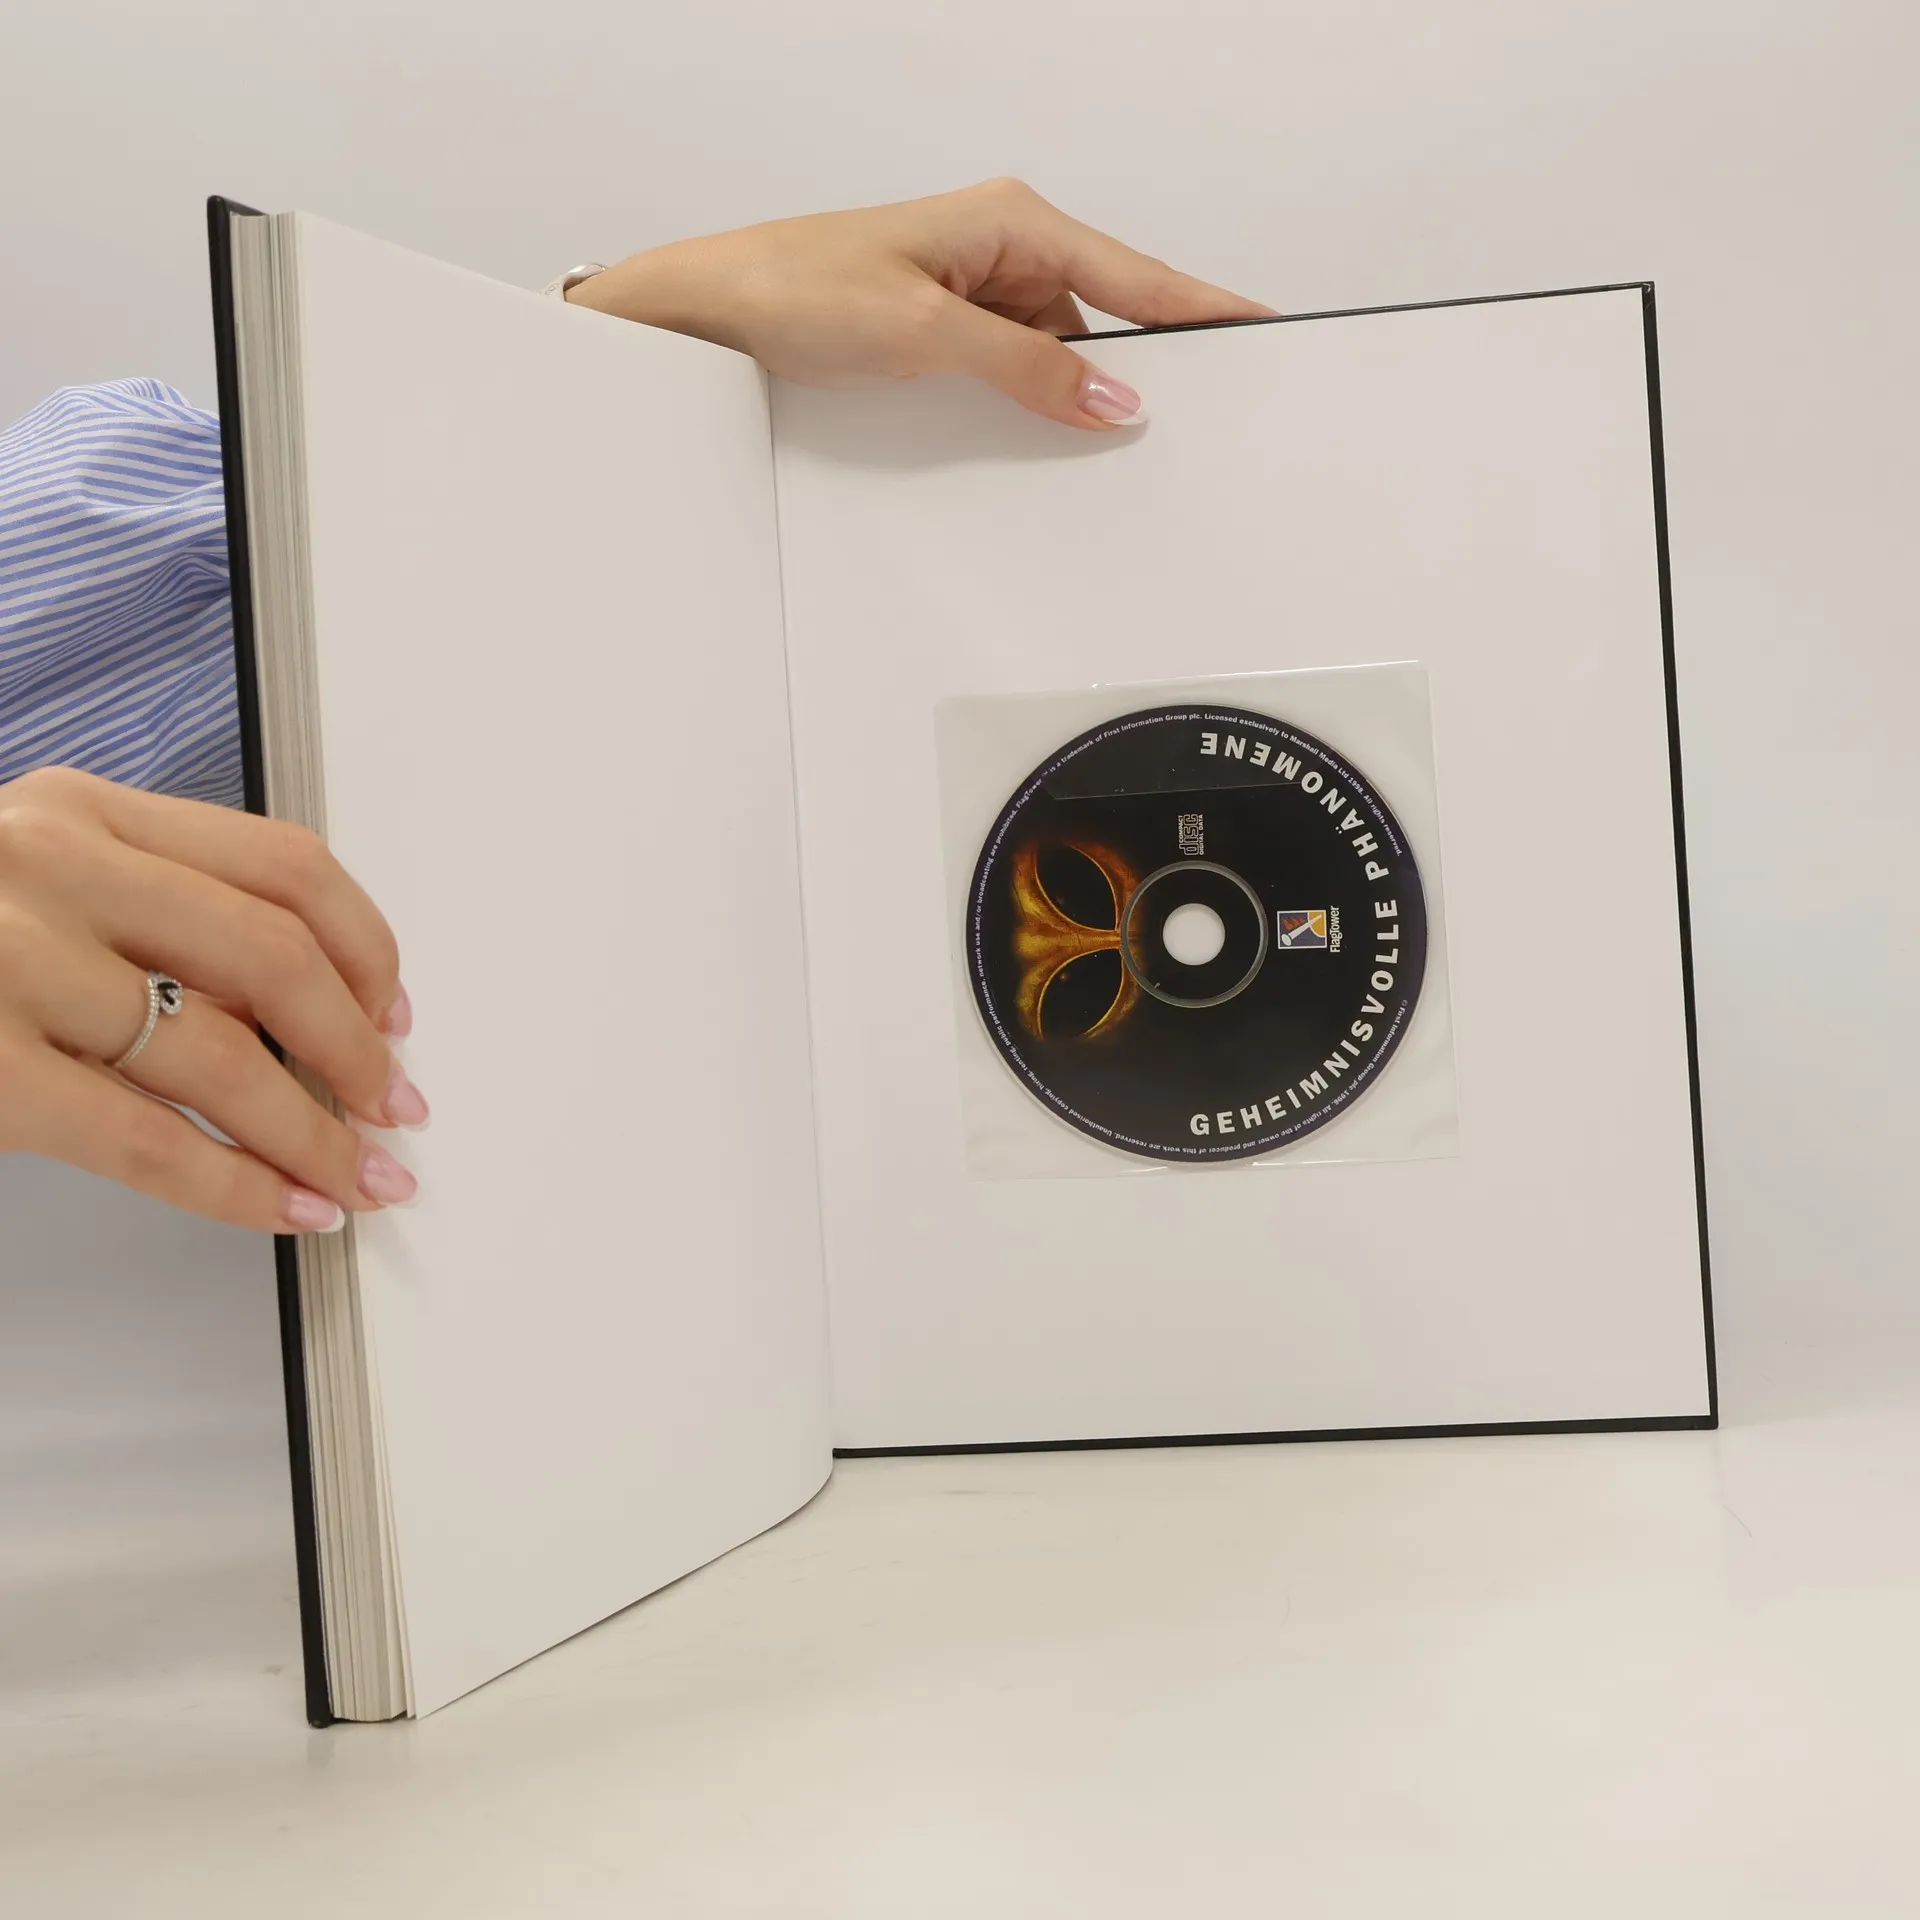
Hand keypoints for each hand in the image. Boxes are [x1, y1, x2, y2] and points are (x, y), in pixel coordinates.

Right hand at [0, 768, 422, 1230]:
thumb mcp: (32, 880)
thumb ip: (153, 918)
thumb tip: (307, 1012)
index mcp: (82, 807)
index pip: (285, 864)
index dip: (366, 949)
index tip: (395, 1013)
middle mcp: (50, 863)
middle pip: (276, 957)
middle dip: (357, 1050)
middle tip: (395, 1108)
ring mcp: (7, 961)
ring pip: (222, 1054)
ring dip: (315, 1130)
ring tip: (361, 1174)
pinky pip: (145, 1140)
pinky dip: (238, 1186)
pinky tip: (288, 1210)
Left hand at [569, 177, 1274, 430]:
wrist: (710, 313)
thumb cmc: (795, 288)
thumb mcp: (926, 333)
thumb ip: (1026, 369)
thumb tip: (1109, 400)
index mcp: (1009, 220)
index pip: (1135, 272)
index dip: (1201, 308)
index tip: (1260, 331)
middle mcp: (1000, 247)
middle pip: (1105, 314)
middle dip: (1138, 366)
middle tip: (1186, 414)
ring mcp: (975, 290)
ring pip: (1060, 350)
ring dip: (1071, 392)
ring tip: (1092, 435)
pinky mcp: (948, 329)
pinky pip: (1018, 366)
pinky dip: (1032, 399)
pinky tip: (1039, 429)